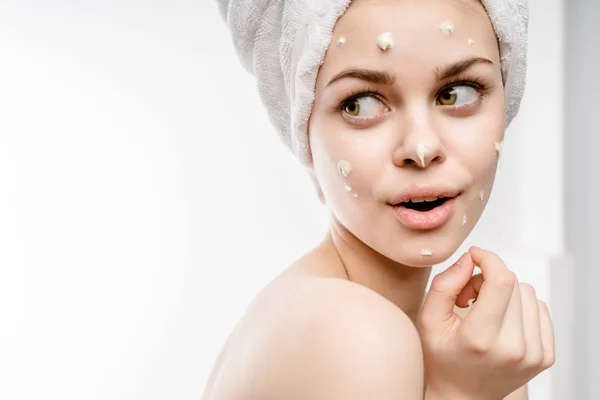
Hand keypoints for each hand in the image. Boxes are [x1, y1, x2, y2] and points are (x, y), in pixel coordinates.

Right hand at [419, 246, 554, 399]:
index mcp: (480, 339)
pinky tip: (502, 320)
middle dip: (488, 279)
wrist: (463, 395)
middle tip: (469, 297)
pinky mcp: (545, 356)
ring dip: (505, 292)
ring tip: (485, 311)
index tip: (474, 256)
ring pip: (529, 293)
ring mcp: (533, 355)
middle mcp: (512, 348)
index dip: (488, 259)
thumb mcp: (429, 320)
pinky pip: (540, 308)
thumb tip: (469, 259)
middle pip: (514, 283)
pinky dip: (520, 306)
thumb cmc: (442, 356)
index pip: (501, 281)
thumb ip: (445, 285)